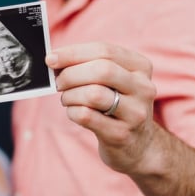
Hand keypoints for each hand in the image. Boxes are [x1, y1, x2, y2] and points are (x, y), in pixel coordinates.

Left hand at [46, 42, 157, 173]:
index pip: (104, 50)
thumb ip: (89, 65)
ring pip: (93, 94)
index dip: (73, 53)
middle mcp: (143, 88)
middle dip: (71, 74)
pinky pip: (87, 116)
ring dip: (70, 95)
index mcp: (141, 67)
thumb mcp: (113, 81)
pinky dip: (72, 112)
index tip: (51, 58)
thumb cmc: (116, 104)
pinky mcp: (121, 134)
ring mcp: (135, 113)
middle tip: (58, 82)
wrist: (138, 145)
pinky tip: (73, 112)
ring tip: (67, 99)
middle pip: (102, 70)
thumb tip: (54, 59)